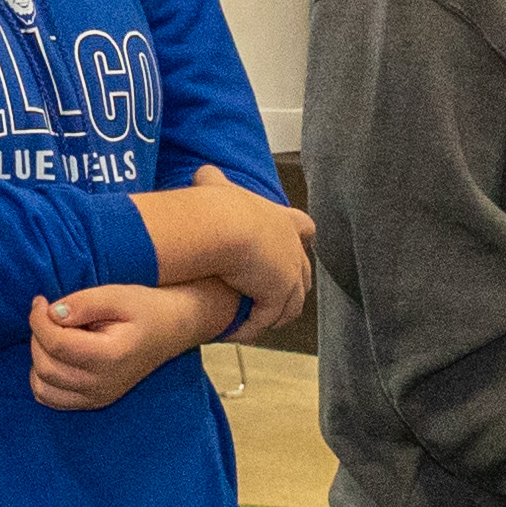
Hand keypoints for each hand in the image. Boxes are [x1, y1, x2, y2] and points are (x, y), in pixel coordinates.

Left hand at [31, 282, 223, 409]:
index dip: (38, 320)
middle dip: (37, 336)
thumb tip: (52, 313)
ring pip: (43, 386)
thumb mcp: (118, 294)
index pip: (57, 344)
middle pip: (46, 366)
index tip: (40, 301)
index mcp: (110, 356)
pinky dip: (42, 378)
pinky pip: (50, 398)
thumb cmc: (146, 309)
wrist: (171, 330)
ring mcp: (98, 397)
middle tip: (49, 315)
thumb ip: (84, 303)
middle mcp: (103, 384)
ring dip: (38, 357)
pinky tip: (55, 356)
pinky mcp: (94, 401)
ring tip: (53, 335)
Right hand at [185, 167, 312, 339]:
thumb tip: (202, 173)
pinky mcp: (277, 298)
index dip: (301, 236)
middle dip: (291, 287)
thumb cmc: (221, 204)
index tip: (301, 242)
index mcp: (283, 221)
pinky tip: (236, 333)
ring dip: (273, 314)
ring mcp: (289, 276)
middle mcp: (293, 250)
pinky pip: (265, 320)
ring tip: (256, 322)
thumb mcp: (218, 187)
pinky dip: (251, 327)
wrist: (226, 227)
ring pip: (290, 304)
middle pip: (302, 273)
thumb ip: (212, 181)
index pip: (304, 227)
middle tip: (274, 298)